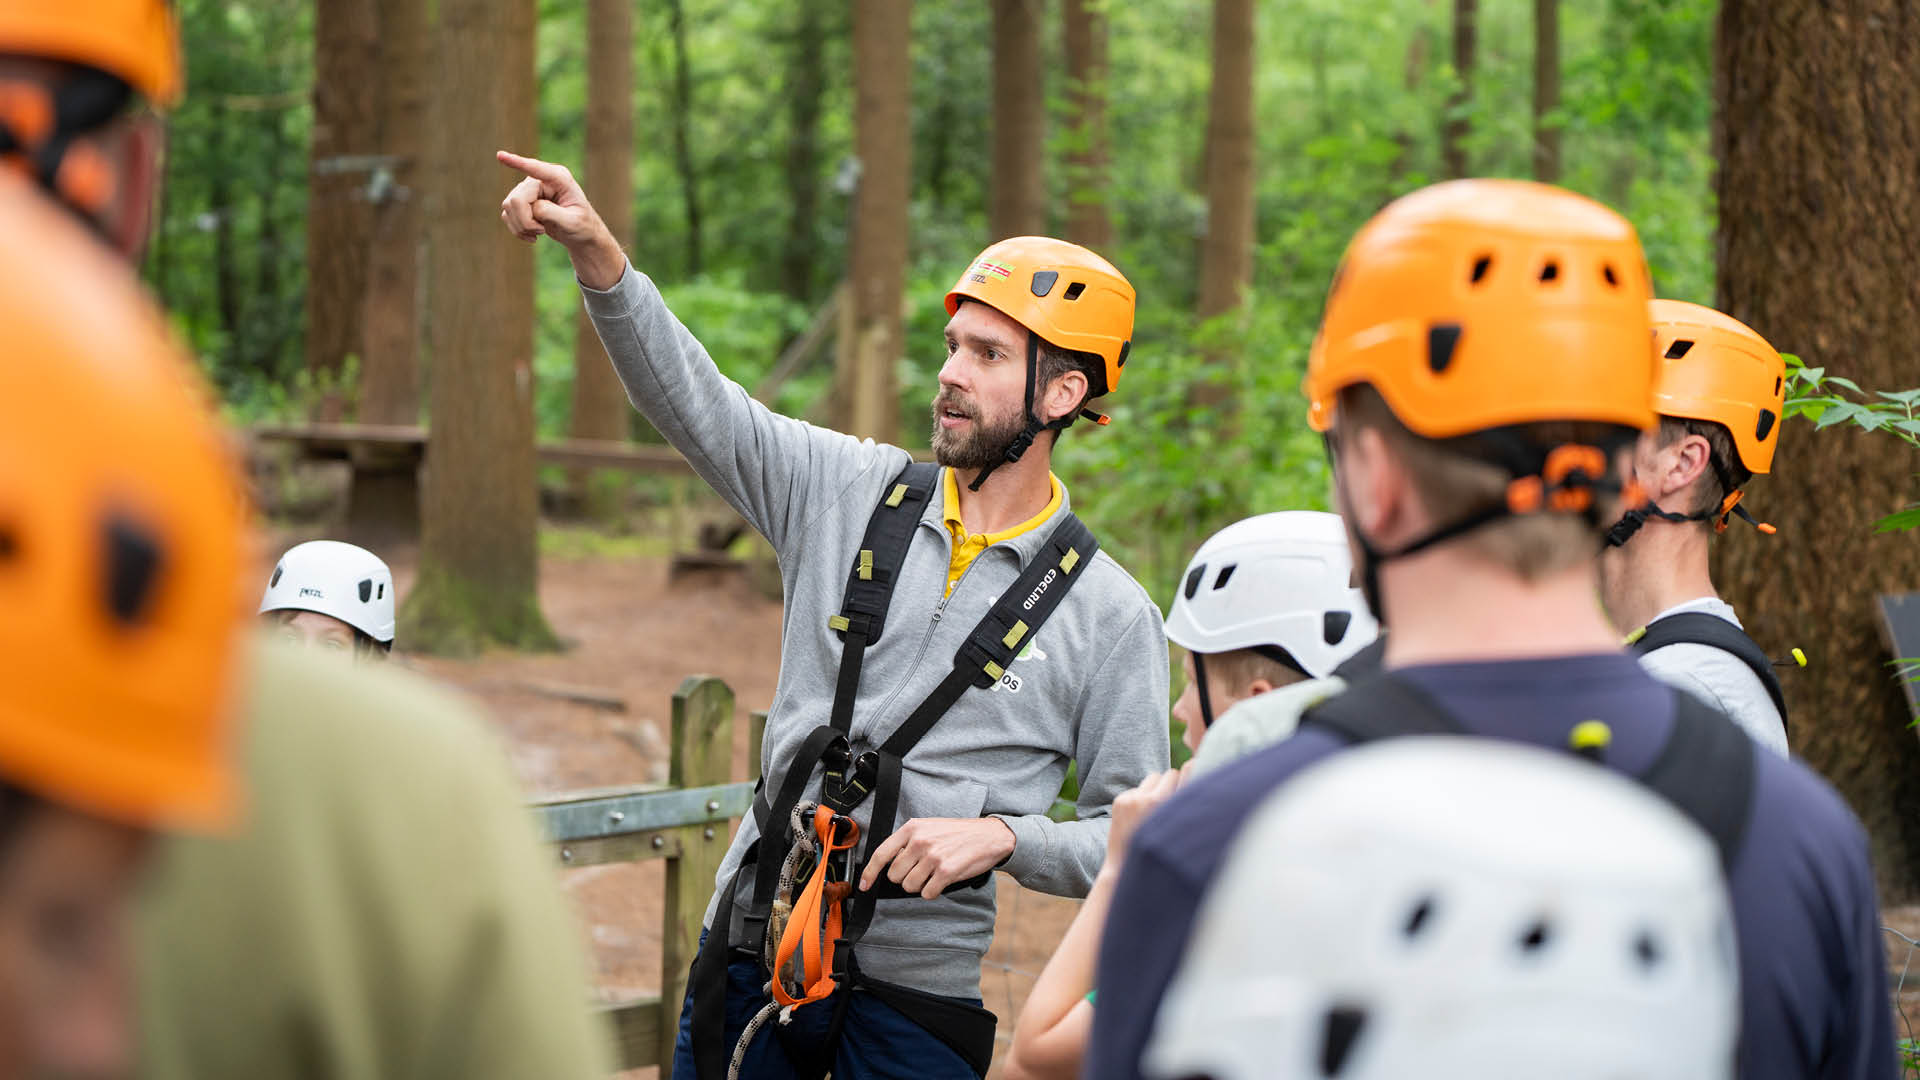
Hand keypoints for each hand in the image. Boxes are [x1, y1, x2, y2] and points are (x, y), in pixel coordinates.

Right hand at [495, 150, 625, 288]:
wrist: (580, 235)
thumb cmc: (582, 226)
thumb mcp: (572, 222)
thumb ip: (552, 213)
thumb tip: (533, 207)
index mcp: (559, 178)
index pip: (535, 169)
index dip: (517, 163)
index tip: (499, 155)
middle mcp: (541, 179)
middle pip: (517, 199)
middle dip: (525, 221)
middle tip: (541, 231)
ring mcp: (529, 189)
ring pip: (508, 206)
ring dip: (522, 226)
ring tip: (539, 232)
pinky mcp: (520, 202)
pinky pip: (506, 215)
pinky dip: (517, 230)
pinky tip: (532, 236)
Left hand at [858, 817, 1015, 899]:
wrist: (989, 835)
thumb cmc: (957, 833)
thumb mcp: (928, 827)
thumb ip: (907, 842)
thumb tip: (889, 864)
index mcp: (912, 828)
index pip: (881, 853)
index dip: (870, 872)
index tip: (864, 885)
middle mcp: (920, 841)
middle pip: (895, 875)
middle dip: (905, 878)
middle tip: (921, 870)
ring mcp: (933, 856)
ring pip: (910, 886)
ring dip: (921, 885)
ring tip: (934, 873)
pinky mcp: (946, 871)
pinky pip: (927, 893)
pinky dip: (933, 891)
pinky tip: (942, 880)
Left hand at [1103, 767, 1185, 873]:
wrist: (1125, 871)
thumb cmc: (1160, 853)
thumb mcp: (1181, 831)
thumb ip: (1187, 807)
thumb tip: (1194, 770)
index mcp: (1174, 810)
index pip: (1189, 771)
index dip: (1193, 771)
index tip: (1194, 772)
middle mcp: (1155, 801)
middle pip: (1171, 773)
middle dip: (1172, 785)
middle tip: (1171, 803)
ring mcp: (1135, 799)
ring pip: (1154, 777)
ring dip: (1156, 788)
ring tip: (1155, 810)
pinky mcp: (1122, 800)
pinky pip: (1139, 787)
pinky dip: (1141, 797)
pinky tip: (1140, 817)